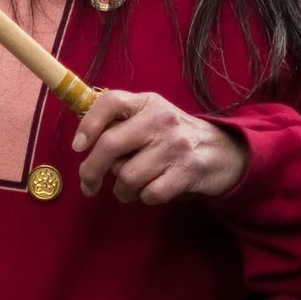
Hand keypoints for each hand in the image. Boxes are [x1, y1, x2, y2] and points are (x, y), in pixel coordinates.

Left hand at [71, 88, 247, 205]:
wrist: (223, 152)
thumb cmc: (174, 137)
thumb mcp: (151, 117)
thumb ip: (121, 124)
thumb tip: (84, 144)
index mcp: (147, 103)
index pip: (110, 102)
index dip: (88, 124)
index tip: (78, 147)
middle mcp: (161, 120)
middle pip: (110, 145)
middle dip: (91, 171)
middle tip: (88, 185)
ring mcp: (175, 147)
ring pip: (127, 177)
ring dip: (122, 190)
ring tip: (130, 188)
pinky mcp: (187, 172)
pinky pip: (149, 194)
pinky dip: (145, 197)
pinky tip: (152, 190)